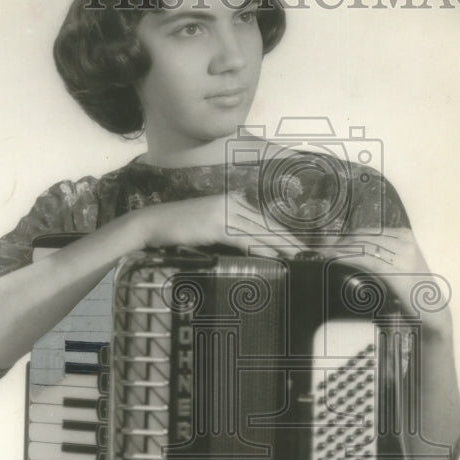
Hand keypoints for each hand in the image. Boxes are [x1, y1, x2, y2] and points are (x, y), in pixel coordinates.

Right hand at [134, 193, 307, 258]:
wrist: (153, 223)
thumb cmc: (179, 228)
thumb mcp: (208, 225)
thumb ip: (229, 230)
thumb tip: (249, 247)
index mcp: (232, 200)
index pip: (263, 219)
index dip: (282, 233)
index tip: (297, 245)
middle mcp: (232, 203)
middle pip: (266, 224)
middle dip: (288, 240)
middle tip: (307, 254)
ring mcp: (224, 213)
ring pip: (259, 232)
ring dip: (280, 247)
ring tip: (296, 258)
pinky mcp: (216, 226)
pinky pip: (243, 240)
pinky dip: (260, 249)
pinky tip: (273, 258)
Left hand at [320, 228, 452, 336]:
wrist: (432, 312)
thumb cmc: (410, 292)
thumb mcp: (396, 268)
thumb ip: (378, 257)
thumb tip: (348, 251)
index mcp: (404, 236)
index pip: (367, 232)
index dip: (344, 237)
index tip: (326, 244)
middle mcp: (405, 241)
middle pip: (363, 237)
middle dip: (339, 242)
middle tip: (319, 249)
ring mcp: (404, 255)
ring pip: (363, 246)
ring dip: (340, 250)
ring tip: (322, 255)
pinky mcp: (399, 271)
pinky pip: (367, 260)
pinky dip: (348, 258)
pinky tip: (334, 260)